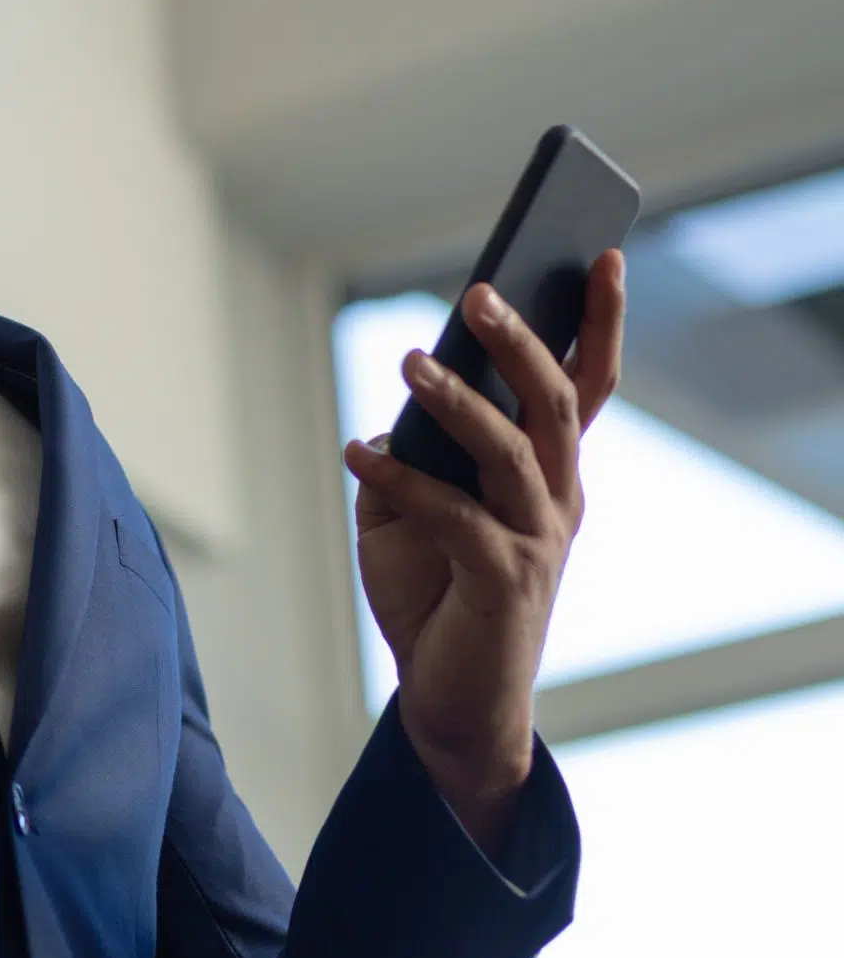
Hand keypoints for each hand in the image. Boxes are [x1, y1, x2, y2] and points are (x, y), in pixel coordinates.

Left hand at [342, 250, 626, 850]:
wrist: (451, 702)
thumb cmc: (435, 593)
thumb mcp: (412, 511)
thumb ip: (414, 456)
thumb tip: (399, 410)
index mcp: (550, 472)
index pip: (586, 384)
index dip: (600, 321)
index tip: (599, 255)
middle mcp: (559, 498)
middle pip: (555, 402)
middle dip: (522, 340)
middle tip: (480, 290)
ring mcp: (538, 540)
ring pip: (510, 448)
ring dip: (459, 398)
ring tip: (410, 359)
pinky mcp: (503, 578)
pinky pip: (450, 511)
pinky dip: (400, 476)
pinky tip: (357, 452)